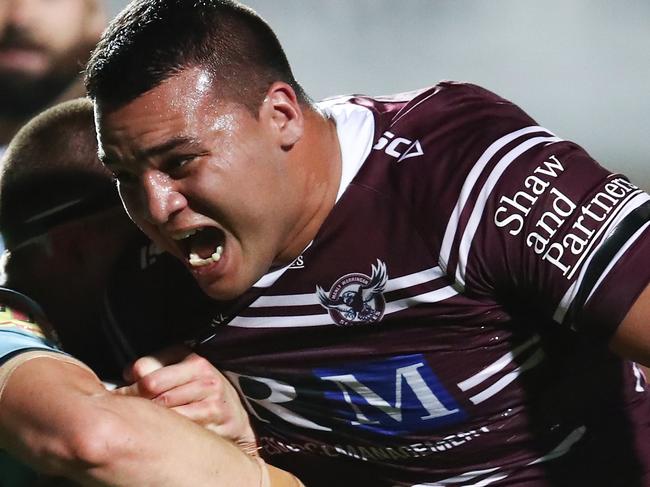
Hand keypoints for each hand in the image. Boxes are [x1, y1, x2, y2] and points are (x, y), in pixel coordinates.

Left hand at [114, 346, 257, 452]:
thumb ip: (155, 365)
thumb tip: (128, 374)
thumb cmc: (200, 388)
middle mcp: (206, 380)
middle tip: (129, 412)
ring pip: (168, 415)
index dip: (129, 389)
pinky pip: (182, 430)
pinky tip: (164, 431)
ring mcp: (212, 403)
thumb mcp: (182, 366)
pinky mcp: (216, 424)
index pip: (149, 377)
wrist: (233, 414)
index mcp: (194, 362)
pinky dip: (169, 432)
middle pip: (156, 397)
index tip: (121, 396)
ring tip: (145, 422)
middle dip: (138, 406)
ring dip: (152, 422)